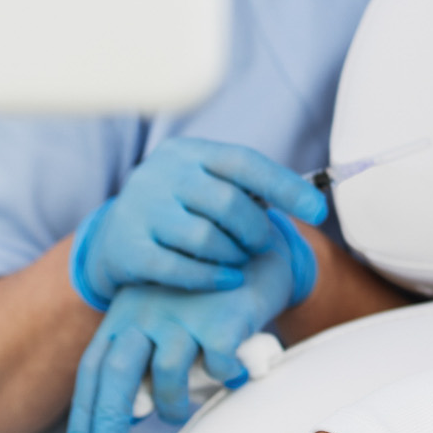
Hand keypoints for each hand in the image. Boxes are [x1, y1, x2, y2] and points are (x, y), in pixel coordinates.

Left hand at [65, 212, 313, 432]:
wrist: (257, 243)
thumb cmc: (208, 292)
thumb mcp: (165, 316)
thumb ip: (145, 356)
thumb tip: (129, 414)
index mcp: (125, 313)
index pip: (94, 369)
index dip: (84, 414)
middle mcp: (146, 311)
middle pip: (116, 378)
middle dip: (106, 429)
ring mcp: (183, 313)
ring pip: (166, 378)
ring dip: (173, 406)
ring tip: (185, 408)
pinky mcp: (220, 317)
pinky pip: (217, 367)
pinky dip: (226, 378)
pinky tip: (235, 375)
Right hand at [69, 138, 327, 304]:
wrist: (113, 238)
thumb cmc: (179, 211)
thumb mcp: (204, 187)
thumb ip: (246, 189)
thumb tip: (312, 198)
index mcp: (187, 153)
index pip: (243, 162)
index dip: (286, 186)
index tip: (319, 211)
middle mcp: (160, 174)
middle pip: (228, 203)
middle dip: (255, 230)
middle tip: (259, 244)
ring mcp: (141, 210)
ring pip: (205, 238)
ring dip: (233, 255)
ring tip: (238, 260)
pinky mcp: (128, 248)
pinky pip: (180, 268)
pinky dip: (211, 277)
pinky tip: (227, 280)